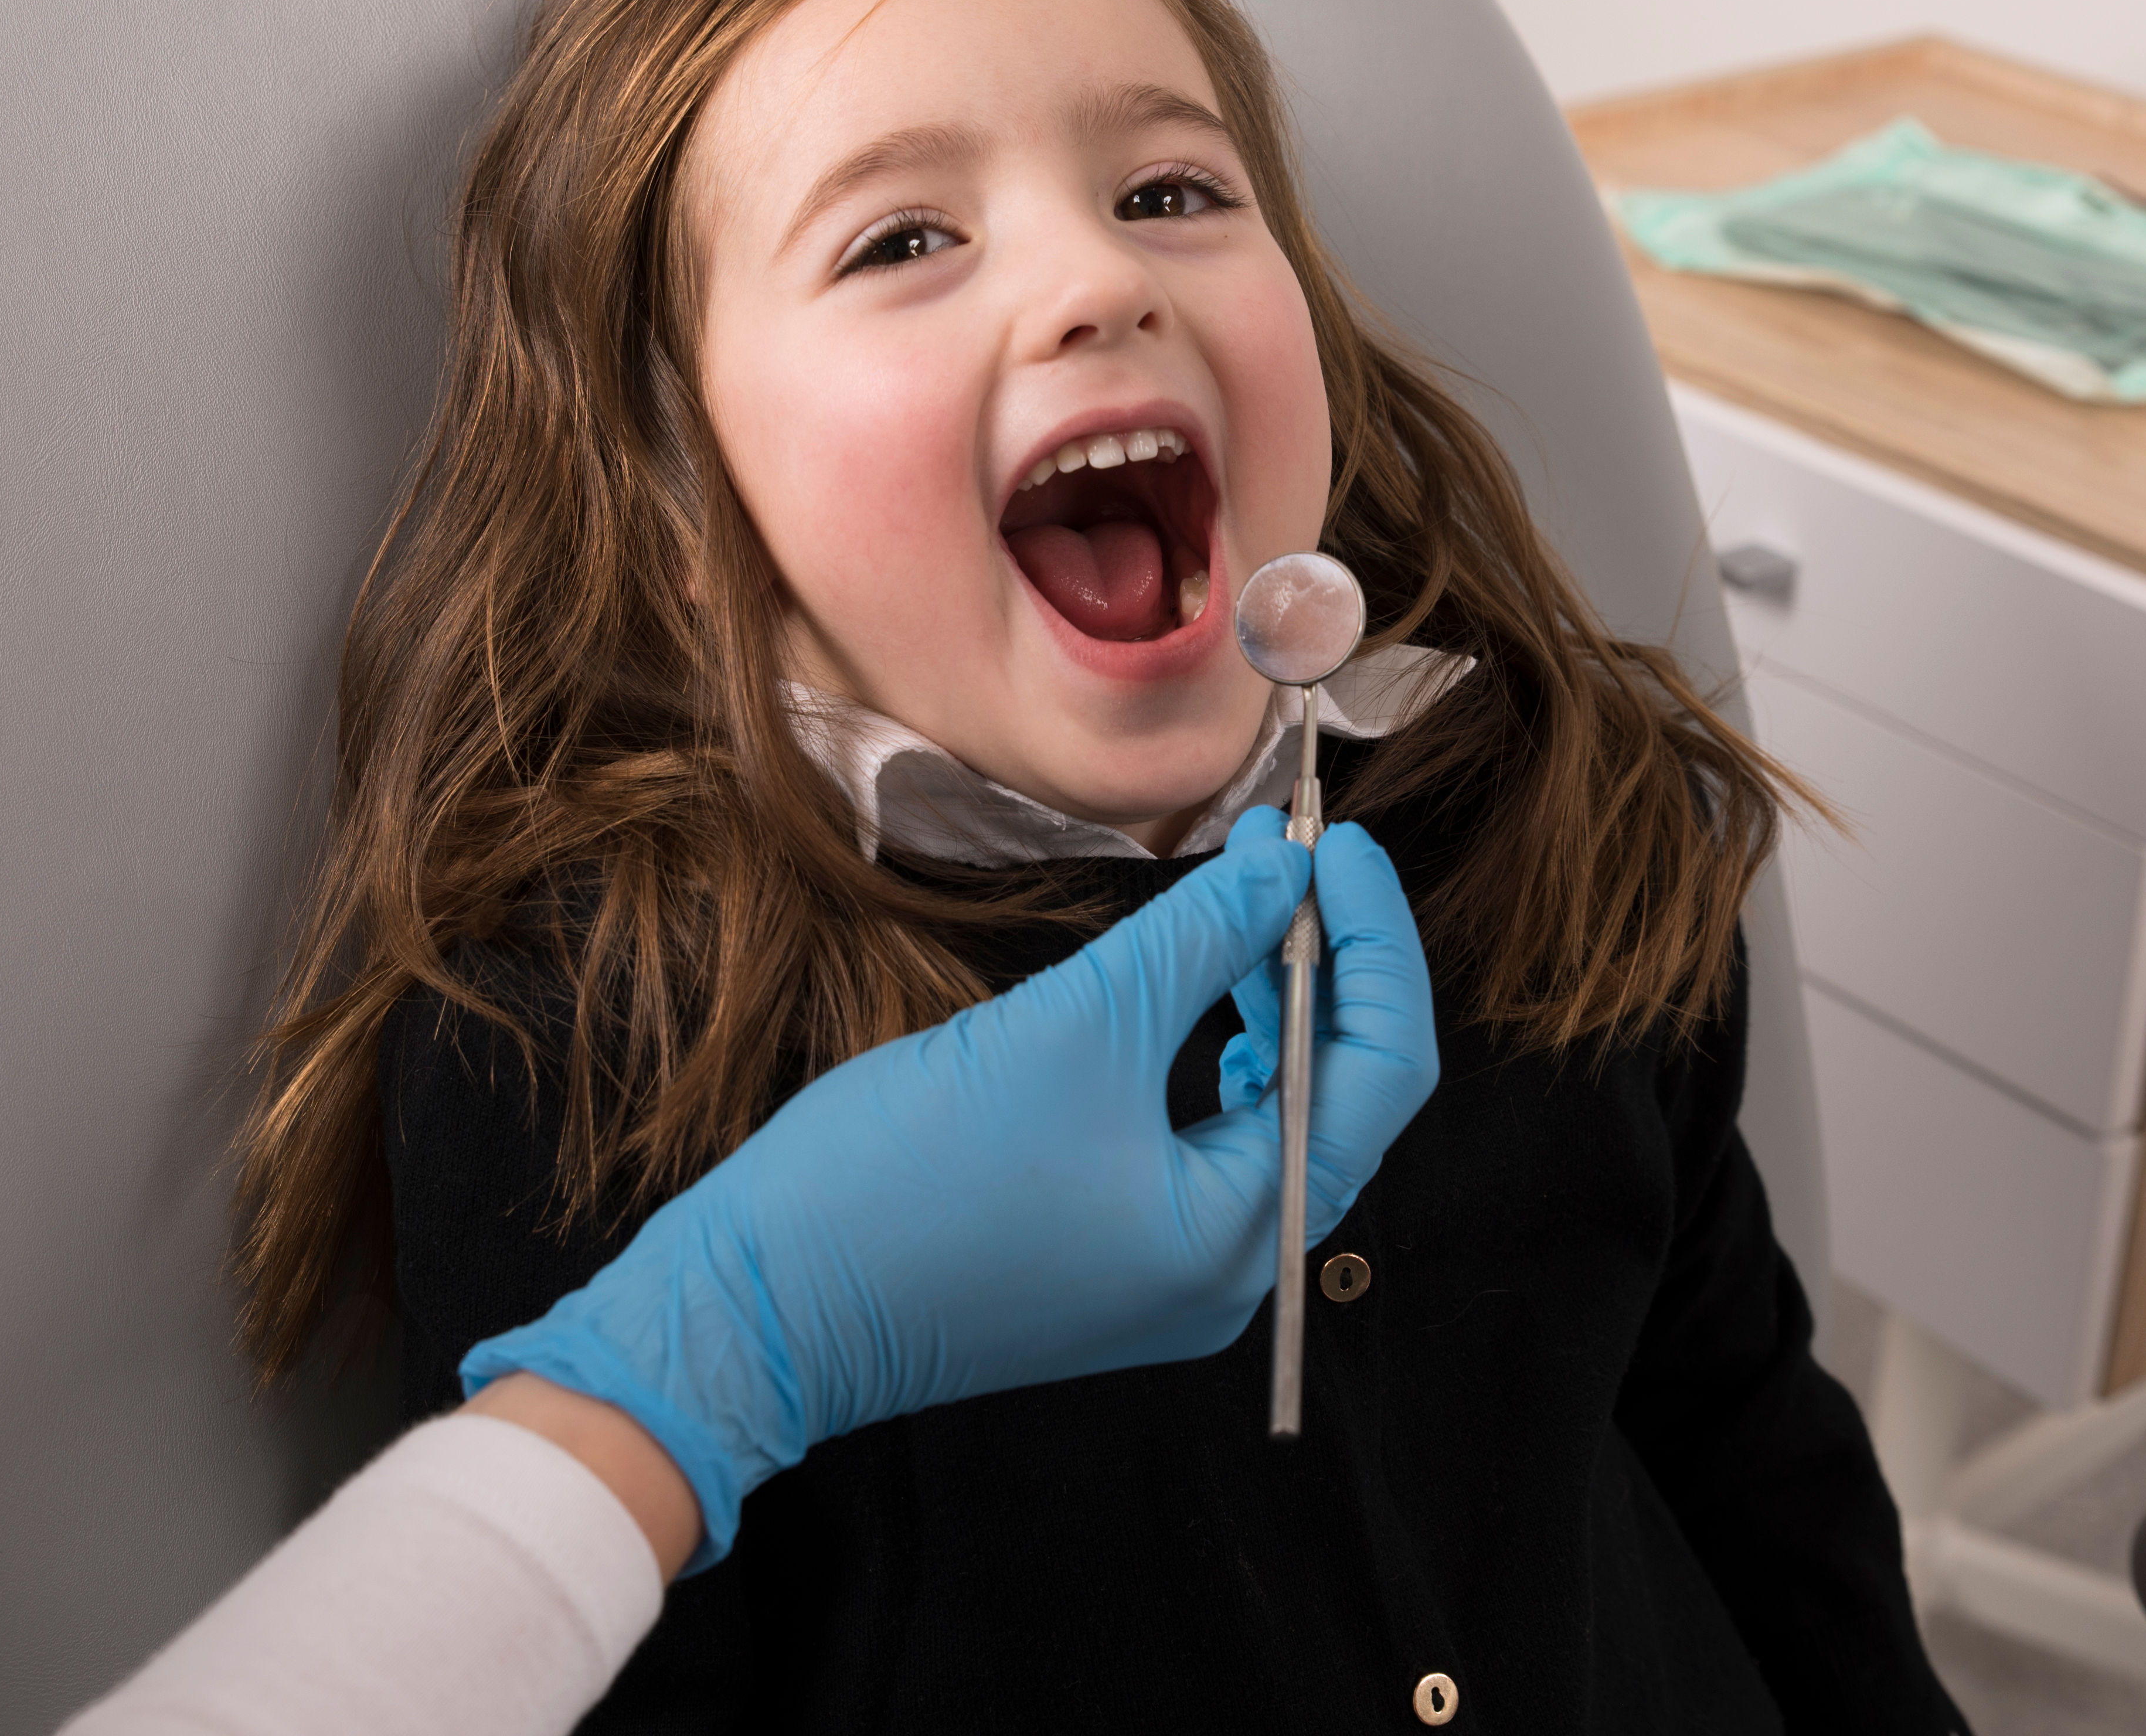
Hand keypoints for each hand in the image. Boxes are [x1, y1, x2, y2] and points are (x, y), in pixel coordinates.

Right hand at [456, 810, 1440, 1566]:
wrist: (764, 1303)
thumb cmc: (908, 1180)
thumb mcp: (1075, 1027)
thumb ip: (1198, 939)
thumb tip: (1287, 867)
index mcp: (1245, 1234)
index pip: (1381, 1070)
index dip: (1377, 941)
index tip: (1339, 842)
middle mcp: (1232, 1273)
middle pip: (1339, 1096)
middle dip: (1326, 962)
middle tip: (1287, 852)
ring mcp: (1172, 1274)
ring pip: (1274, 1115)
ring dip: (1271, 1002)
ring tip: (1241, 903)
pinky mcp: (1114, 1258)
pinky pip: (1207, 1145)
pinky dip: (1215, 1053)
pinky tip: (1193, 991)